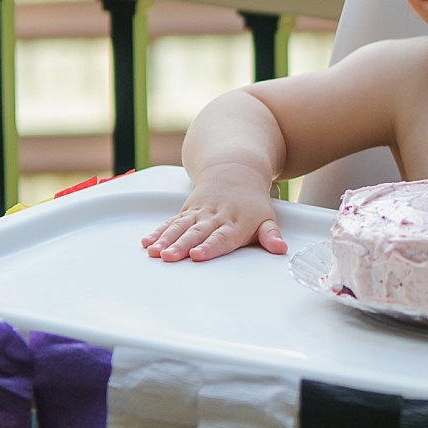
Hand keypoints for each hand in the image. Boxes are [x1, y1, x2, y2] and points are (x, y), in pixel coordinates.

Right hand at [141, 169, 287, 262]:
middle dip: (181, 245)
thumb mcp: (266, 218)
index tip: (197, 255)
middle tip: (169, 256)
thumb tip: (281, 249)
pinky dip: (158, 231)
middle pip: (197, 233)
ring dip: (166, 239)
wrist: (234, 170)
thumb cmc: (251, 202)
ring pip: (180, 227)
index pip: (222, 237)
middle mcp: (214, 217)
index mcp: (235, 222)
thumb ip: (270, 235)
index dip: (210, 247)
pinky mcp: (186, 211)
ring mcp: (198, 213)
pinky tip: (147, 242)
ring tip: (154, 251)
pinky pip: (171, 222)